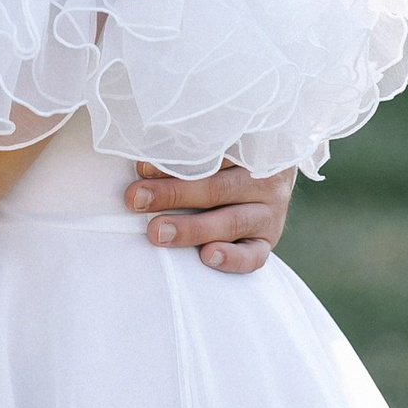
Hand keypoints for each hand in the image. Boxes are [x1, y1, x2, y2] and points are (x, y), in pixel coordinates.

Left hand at [128, 158, 293, 273]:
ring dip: (192, 228)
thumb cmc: (229, 163)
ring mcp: (270, 213)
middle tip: (137, 199)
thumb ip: (190, 154)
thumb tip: (142, 162)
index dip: (175, 161)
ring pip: (232, 221)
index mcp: (251, 150)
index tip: (141, 167)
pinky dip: (232, 258)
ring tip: (158, 232)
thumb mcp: (219, 150)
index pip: (213, 154)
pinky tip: (207, 256)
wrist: (269, 182)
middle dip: (173, 194)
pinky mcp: (267, 241)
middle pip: (217, 187)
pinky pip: (254, 255)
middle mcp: (265, 180)